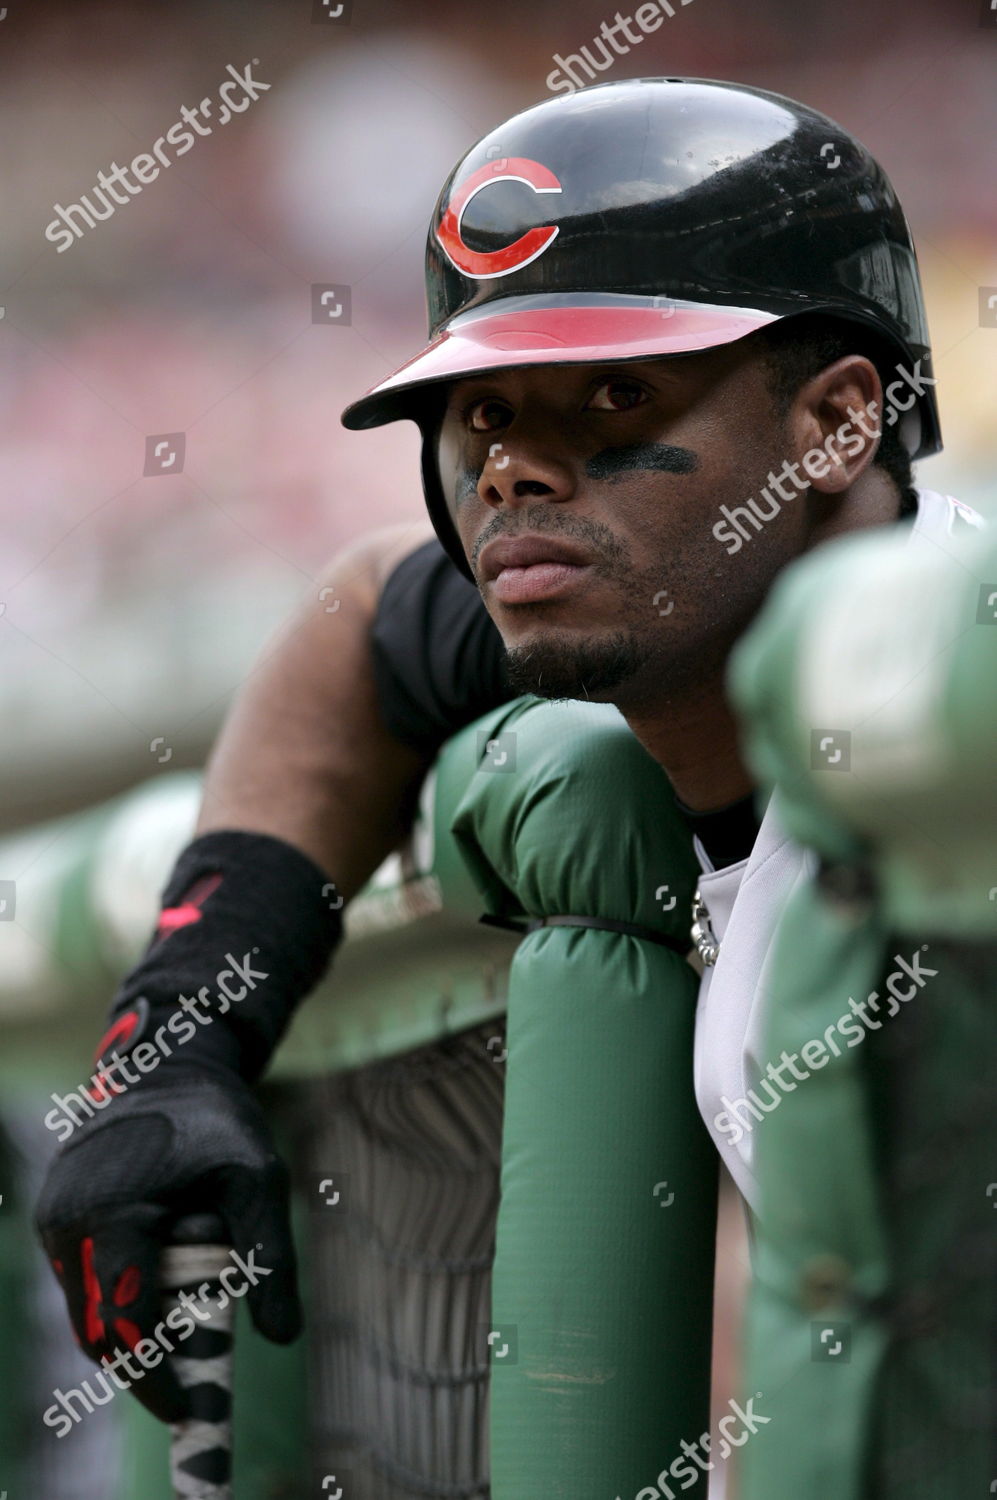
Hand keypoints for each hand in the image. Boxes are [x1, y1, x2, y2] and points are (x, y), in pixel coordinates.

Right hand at [35, 1065, 300, 1421]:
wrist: (169, 1064)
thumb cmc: (217, 1120)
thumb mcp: (258, 1180)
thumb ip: (270, 1258)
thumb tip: (284, 1337)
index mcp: (111, 1215)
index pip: (125, 1323)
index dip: (154, 1375)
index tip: (189, 1406)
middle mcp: (68, 1224)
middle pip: (99, 1329)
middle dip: (143, 1365)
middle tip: (190, 1389)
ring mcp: (55, 1221)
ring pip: (87, 1308)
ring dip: (131, 1330)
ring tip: (183, 1334)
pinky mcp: (56, 1217)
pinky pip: (84, 1280)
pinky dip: (118, 1298)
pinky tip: (162, 1292)